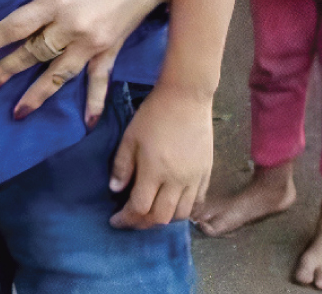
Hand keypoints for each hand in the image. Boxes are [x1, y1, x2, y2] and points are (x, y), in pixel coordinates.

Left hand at [0, 0, 170, 125]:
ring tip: (16, 113)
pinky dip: (93, 101)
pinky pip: (99, 80)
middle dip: (6, 71)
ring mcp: (93, 42)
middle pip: (32, 54)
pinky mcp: (112, 48)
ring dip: (37, 94)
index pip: (17, 26)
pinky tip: (87, 123)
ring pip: (59, 73)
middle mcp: (73, 27)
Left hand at [109, 86, 212, 228]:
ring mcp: (194, 178)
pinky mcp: (206, 173)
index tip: (115, 219)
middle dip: (142, 223)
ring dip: (164, 219)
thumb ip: (122, 165)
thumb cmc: (154, 114)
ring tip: (151, 212)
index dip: (125, 218)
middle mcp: (176, 180)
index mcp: (155, 170)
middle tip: (131, 219)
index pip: (139, 207)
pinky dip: (183, 210)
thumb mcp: (130, 136)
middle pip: (160, 217)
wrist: (186, 97)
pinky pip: (197, 202)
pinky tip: (172, 203)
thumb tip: (115, 190)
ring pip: (180, 214)